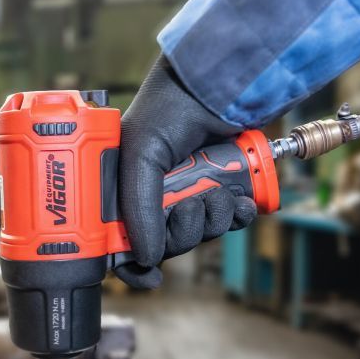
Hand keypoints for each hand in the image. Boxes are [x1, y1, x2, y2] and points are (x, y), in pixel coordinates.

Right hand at [115, 55, 257, 288]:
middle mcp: (154, 192)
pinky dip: (235, 216)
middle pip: (165, 242)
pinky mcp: (221, 186)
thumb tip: (144, 257)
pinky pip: (228, 220)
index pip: (121, 239)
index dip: (132, 263)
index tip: (149, 274)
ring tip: (216, 193)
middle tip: (190, 208)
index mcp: (123, 187)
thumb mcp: (140, 158)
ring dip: (211, 221)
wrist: (221, 84)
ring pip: (198, 233)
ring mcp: (189, 190)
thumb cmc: (169, 109)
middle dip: (183, 232)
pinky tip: (238, 202)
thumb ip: (137, 209)